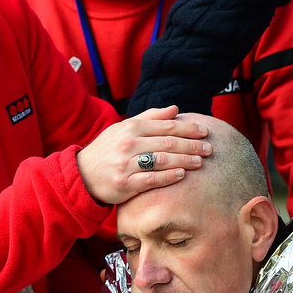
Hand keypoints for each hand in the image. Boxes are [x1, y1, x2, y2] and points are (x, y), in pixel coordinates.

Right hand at [76, 106, 211, 204]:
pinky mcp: (125, 183)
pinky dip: (169, 177)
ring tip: (200, 161)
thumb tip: (175, 109)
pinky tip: (183, 175)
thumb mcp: (124, 128)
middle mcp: (129, 144)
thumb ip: (150, 118)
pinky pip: (151, 179)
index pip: (166, 126)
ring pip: (162, 160)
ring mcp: (126, 164)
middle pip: (168, 142)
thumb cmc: (108, 149)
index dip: (188, 128)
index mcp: (131, 128)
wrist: (82, 174)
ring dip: (184, 160)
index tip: (204, 131)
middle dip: (191, 145)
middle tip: (209, 148)